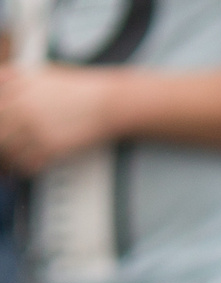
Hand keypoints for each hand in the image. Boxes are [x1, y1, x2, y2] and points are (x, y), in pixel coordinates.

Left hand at [0, 65, 124, 172]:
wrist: (106, 103)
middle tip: (7, 146)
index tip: (3, 128)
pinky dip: (25, 167)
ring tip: (13, 158)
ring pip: (7, 148)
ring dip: (9, 156)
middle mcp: (23, 106)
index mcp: (17, 87)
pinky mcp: (51, 145)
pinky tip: (29, 164)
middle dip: (2, 140)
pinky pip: (27, 162)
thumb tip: (2, 84)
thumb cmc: (78, 89)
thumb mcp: (41, 74)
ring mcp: (36, 126)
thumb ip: (15, 80)